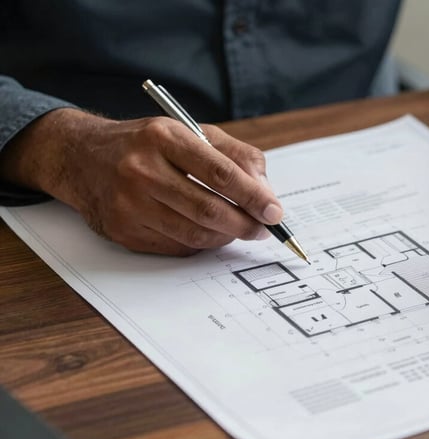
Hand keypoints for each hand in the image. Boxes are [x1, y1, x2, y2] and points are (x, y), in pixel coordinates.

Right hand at [0, 108, 282, 254]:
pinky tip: (210, 232)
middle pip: (207, 209)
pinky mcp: (123, 230)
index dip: (253, 196)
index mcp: (163, 137)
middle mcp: (141, 170)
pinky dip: (202, 243)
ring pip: (194, 233)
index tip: (275, 211)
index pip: (219, 172)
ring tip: (240, 229)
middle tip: (264, 229)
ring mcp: (128, 203)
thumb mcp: (192, 132)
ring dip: (226, 237)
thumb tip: (265, 191)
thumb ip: (236, 155)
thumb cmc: (149, 144)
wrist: (83, 157)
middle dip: (245, 224)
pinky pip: (176, 246)